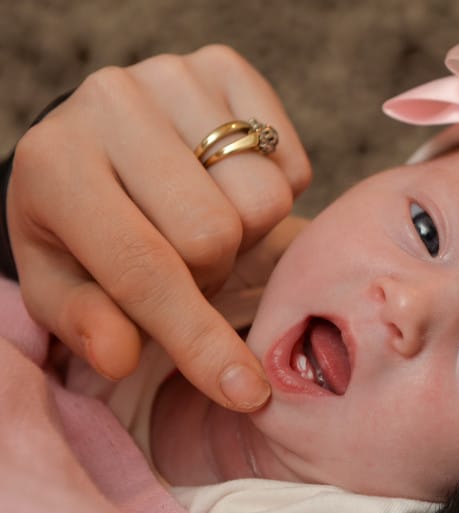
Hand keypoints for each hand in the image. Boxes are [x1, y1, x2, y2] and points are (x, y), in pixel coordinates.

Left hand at [7, 45, 311, 410]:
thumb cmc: (79, 224)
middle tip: (185, 263)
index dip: (196, 338)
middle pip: (215, 232)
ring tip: (204, 217)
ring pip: (264, 198)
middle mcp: (110, 102)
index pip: (142, 266)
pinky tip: (228, 182)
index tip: (244, 391)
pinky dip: (274, 188)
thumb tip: (120, 356)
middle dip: (211, 269)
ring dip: (243, 229)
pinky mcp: (224, 64)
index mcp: (55, 165)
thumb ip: (86, 321)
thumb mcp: (61, 283)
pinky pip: (292, 162)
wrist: (96, 141)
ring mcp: (171, 74)